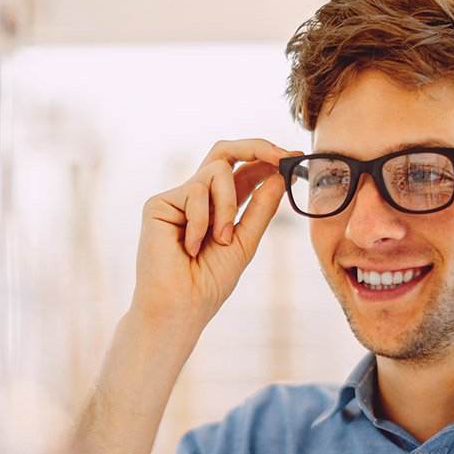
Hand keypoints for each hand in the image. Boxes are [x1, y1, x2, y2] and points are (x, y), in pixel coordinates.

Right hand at [130, 138, 296, 330]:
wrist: (180, 306)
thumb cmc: (209, 282)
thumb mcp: (245, 242)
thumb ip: (261, 209)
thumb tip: (280, 176)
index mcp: (220, 208)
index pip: (244, 172)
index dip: (268, 160)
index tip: (295, 157)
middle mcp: (199, 198)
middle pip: (225, 153)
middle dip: (257, 148)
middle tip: (281, 156)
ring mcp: (178, 198)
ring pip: (217, 171)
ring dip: (227, 206)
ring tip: (220, 241)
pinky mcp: (159, 203)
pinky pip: (195, 191)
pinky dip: (202, 220)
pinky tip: (191, 247)